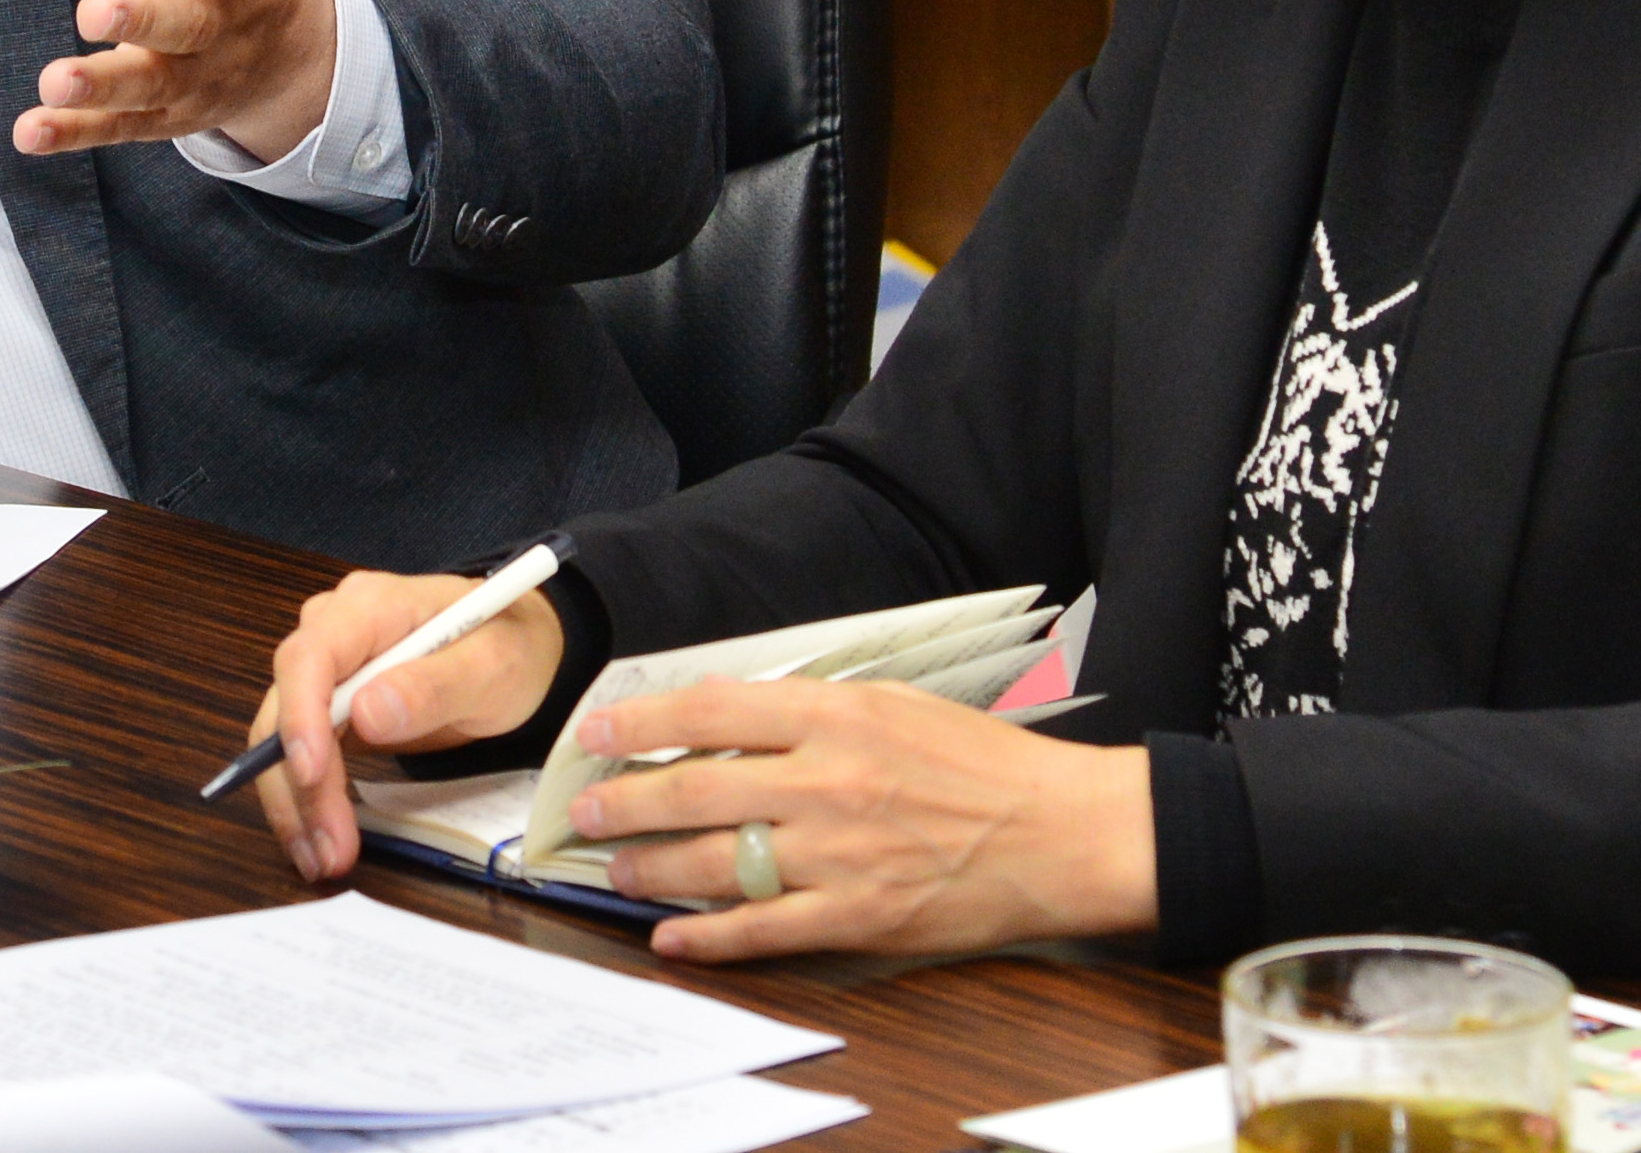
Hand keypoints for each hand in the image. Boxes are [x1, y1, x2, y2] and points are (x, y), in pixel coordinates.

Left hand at [17, 0, 336, 163]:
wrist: (294, 42)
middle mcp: (226, 20)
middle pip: (191, 25)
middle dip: (146, 20)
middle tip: (96, 10)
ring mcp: (195, 72)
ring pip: (152, 85)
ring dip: (103, 86)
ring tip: (55, 82)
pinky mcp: (162, 109)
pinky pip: (119, 126)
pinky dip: (76, 134)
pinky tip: (30, 129)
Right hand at [244, 570, 566, 880]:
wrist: (519, 648)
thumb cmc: (509, 647)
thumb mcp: (492, 666)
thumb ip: (434, 686)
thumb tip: (367, 713)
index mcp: (371, 605)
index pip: (311, 655)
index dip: (301, 715)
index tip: (313, 773)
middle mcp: (334, 630)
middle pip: (287, 704)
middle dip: (299, 782)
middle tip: (329, 847)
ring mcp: (328, 669)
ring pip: (283, 738)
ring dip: (296, 802)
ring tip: (324, 858)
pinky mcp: (331, 706)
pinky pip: (300, 754)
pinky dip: (306, 800)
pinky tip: (319, 839)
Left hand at [562, 677, 1157, 961]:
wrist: (1058, 832)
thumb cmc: (981, 763)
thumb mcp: (893, 703)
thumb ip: (808, 707)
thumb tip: (726, 706)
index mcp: (837, 716)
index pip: (712, 711)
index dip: (642, 721)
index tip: (597, 730)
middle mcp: (828, 782)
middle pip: (696, 790)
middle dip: (623, 801)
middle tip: (582, 810)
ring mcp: (839, 855)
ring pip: (716, 862)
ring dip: (650, 867)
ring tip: (615, 869)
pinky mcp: (857, 916)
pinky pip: (762, 930)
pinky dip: (706, 937)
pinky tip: (670, 937)